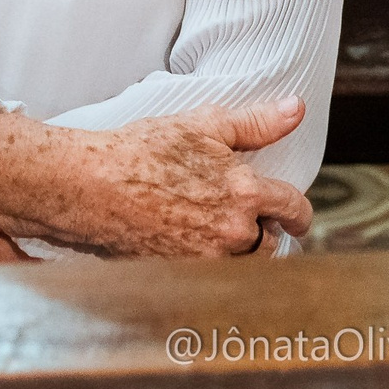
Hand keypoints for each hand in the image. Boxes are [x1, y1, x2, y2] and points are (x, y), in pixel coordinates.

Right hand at [73, 99, 311, 257]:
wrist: (89, 186)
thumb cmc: (141, 151)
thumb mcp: (203, 124)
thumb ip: (256, 122)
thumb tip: (295, 110)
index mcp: (244, 194)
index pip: (294, 210)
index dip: (299, 212)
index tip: (297, 216)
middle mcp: (230, 234)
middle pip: (272, 247)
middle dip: (269, 235)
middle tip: (256, 223)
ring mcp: (204, 261)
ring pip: (243, 266)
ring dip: (241, 253)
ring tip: (223, 233)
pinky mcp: (178, 276)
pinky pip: (209, 278)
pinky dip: (210, 266)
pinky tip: (192, 245)